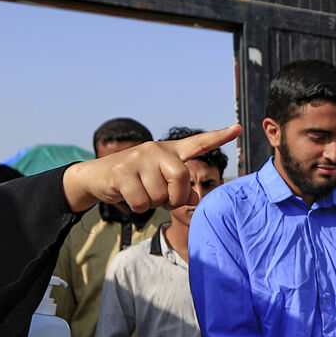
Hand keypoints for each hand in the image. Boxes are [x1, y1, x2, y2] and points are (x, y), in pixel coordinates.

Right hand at [63, 125, 241, 212]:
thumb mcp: (160, 185)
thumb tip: (194, 200)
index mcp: (170, 152)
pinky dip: (138, 207)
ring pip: (160, 194)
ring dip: (151, 203)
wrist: (97, 178)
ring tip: (139, 192)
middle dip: (175, 197)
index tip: (238, 129)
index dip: (219, 137)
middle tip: (163, 199)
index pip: (198, 143)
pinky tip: (128, 196)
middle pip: (182, 178)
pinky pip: (142, 201)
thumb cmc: (136, 183)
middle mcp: (157, 150)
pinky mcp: (123, 171)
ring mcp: (140, 158)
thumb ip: (180, 191)